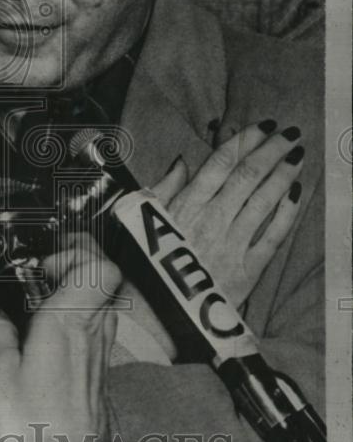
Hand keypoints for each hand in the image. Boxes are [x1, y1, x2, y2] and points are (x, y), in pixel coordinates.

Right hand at [0, 236, 125, 441]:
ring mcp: (100, 357)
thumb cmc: (34, 427)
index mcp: (68, 323)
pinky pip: (96, 333)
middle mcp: (92, 334)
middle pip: (105, 282)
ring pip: (103, 307)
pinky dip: (77, 324)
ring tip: (41, 305)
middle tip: (43, 274)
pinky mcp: (98, 378)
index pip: (99, 268)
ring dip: (77, 296)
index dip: (76, 253)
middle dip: (76, 268)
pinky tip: (48, 342)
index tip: (43, 262)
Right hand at [151, 120, 304, 308]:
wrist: (153, 315)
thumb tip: (181, 162)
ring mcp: (232, 244)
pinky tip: (297, 194)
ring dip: (284, 174)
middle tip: (289, 133)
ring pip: (264, 200)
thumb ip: (163, 189)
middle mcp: (212, 220)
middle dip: (271, 150)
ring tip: (297, 155)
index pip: (220, 163)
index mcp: (186, 205)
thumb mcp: (144, 220)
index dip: (244, 140)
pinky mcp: (247, 270)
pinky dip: (287, 213)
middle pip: (248, 176)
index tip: (261, 126)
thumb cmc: (144, 264)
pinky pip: (273, 236)